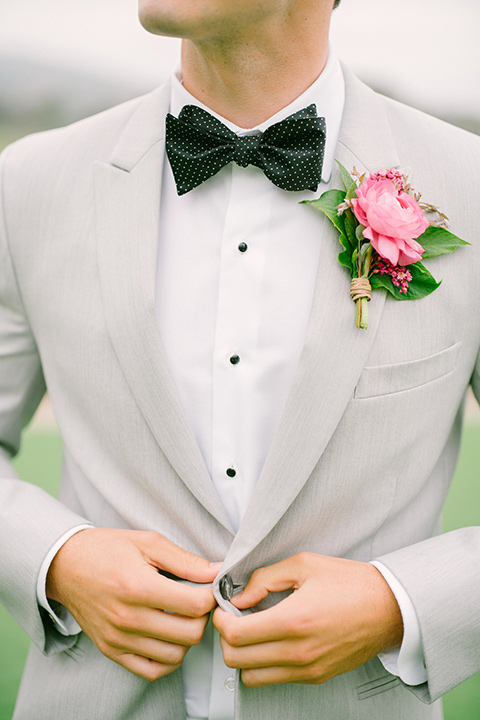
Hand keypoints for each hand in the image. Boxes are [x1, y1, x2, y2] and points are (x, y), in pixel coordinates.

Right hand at [46, 528, 220, 680]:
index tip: (209, 587)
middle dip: (202, 617)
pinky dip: (168, 659)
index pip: (195, 605)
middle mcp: (127, 617)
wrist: (65, 565)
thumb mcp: (148, 542)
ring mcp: (118, 638)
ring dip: (187, 638)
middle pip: (190, 634)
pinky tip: (168, 637)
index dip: (211, 596)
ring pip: (175, 655)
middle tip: (196, 601)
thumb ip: (185, 560)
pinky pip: (151, 670)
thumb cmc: (107, 549)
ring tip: (182, 617)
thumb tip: (217, 572)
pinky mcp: (111, 650)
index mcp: (138, 586)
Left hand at [213, 552, 402, 686]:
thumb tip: (238, 596)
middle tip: (233, 618)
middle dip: (226, 637)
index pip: (235, 634)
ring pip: (251, 676)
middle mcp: (299, 651)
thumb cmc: (350, 582)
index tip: (223, 608)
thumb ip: (264, 578)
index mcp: (294, 620)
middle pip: (236, 660)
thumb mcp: (304, 564)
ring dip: (242, 655)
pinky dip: (262, 664)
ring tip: (251, 631)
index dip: (220, 620)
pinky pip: (274, 679)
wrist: (389, 608)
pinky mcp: (316, 677)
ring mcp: (308, 669)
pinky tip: (271, 640)